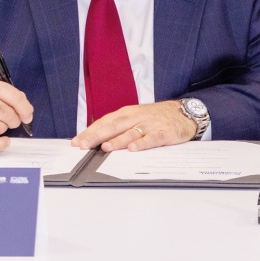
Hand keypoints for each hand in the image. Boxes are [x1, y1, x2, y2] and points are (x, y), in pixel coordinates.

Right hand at [0, 77, 33, 152]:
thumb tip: (26, 110)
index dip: (25, 108)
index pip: (14, 97)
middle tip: (10, 120)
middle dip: (14, 120)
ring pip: (0, 128)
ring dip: (2, 129)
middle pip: (8, 114)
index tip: (28, 115)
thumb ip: (6, 94)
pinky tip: (4, 141)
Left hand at [72, 101, 196, 152]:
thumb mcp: (135, 117)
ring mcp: (150, 124)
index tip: (76, 142)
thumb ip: (117, 127)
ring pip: (131, 132)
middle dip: (97, 136)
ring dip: (117, 140)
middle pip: (114, 126)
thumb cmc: (155, 117)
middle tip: (83, 145)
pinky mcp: (164, 132)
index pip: (105, 122)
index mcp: (127, 113)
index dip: (90, 132)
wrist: (183, 112)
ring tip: (105, 147)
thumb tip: (95, 140)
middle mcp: (137, 117)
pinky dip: (143, 143)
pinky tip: (134, 148)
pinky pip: (152, 138)